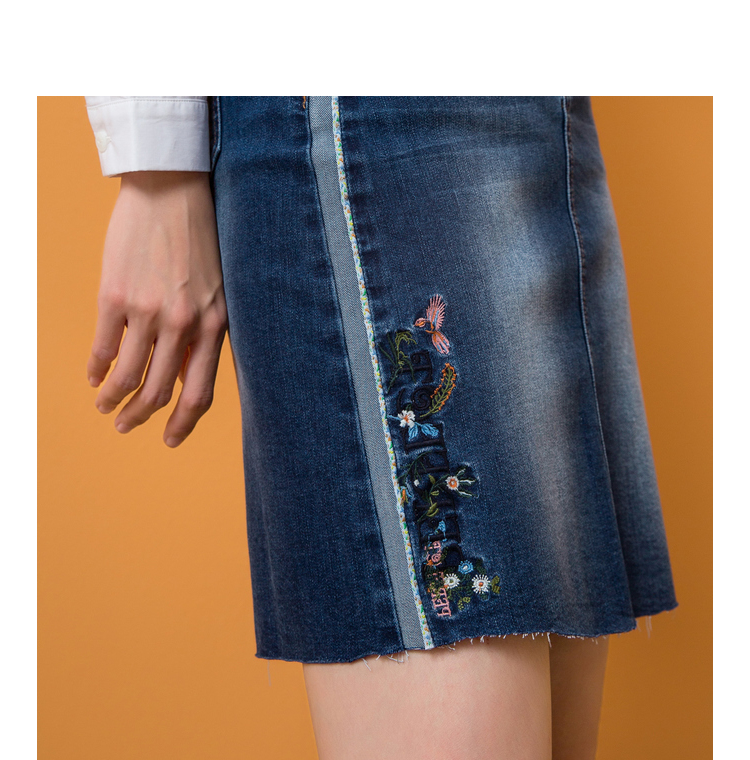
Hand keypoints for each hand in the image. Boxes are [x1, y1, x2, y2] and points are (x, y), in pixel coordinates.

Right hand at [87, 171, 227, 447]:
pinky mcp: (115, 297)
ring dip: (113, 401)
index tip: (169, 438)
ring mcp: (148, 312)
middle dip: (142, 418)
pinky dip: (95, 370)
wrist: (172, 190)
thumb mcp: (220, 289)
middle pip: (160, 392)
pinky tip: (92, 378)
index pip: (200, 393)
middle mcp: (184, 325)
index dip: (184, 424)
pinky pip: (102, 349)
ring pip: (126, 377)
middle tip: (129, 428)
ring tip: (105, 408)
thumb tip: (188, 369)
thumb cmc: (201, 239)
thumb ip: (208, 330)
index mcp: (216, 325)